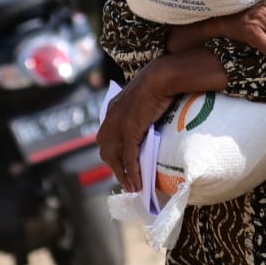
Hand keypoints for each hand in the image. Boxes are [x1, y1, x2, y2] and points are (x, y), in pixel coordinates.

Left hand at [97, 59, 178, 193]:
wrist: (160, 77)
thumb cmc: (157, 83)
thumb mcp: (140, 98)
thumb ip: (137, 110)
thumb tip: (146, 118)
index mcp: (112, 110)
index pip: (106, 138)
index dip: (112, 153)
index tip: (120, 164)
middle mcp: (110, 120)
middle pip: (106, 151)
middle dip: (115, 167)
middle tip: (126, 180)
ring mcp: (118, 126)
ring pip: (115, 158)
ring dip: (123, 175)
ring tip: (132, 187)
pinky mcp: (129, 132)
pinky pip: (129, 158)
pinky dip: (133, 172)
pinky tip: (138, 183)